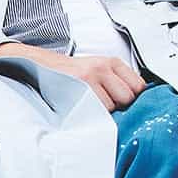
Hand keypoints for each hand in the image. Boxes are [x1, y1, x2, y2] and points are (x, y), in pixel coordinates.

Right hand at [0, 41, 145, 111]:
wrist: (39, 67)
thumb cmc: (69, 74)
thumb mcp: (97, 70)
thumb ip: (117, 82)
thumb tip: (137, 102)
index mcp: (110, 62)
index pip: (139, 86)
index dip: (133, 99)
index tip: (123, 103)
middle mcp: (102, 67)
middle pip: (128, 97)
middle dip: (119, 106)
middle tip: (103, 104)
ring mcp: (90, 78)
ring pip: (112, 106)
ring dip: (104, 112)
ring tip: (89, 104)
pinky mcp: (78, 89)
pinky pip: (97, 110)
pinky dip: (92, 115)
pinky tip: (83, 108)